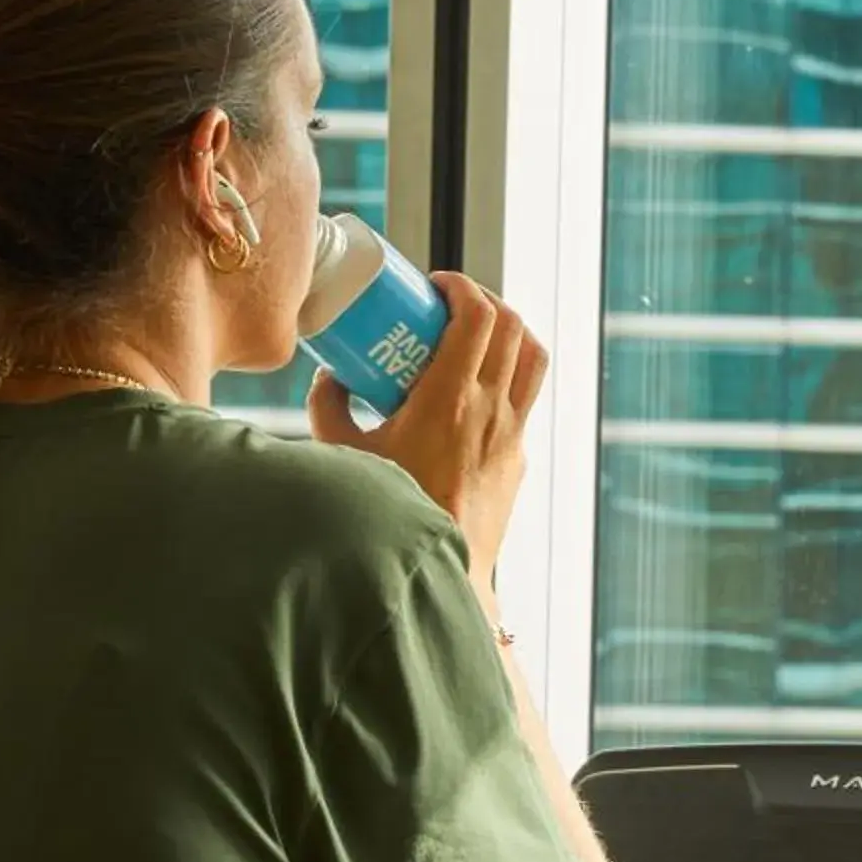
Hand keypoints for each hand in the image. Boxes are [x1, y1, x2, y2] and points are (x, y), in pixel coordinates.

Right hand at [306, 273, 548, 590]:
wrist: (438, 576)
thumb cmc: (389, 518)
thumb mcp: (344, 457)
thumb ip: (328, 408)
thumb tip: (329, 376)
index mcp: (449, 401)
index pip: (478, 316)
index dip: (462, 287)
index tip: (435, 285)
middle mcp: (491, 412)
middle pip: (513, 325)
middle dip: (485, 300)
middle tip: (451, 302)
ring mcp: (511, 436)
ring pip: (532, 358)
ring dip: (509, 333)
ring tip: (476, 333)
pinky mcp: (517, 460)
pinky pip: (525, 401)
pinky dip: (508, 378)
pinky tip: (474, 392)